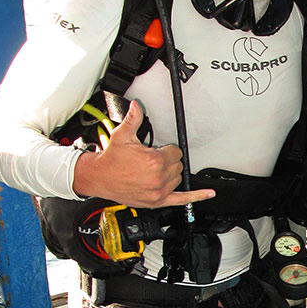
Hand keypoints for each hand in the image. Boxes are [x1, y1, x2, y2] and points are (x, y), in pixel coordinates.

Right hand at [71, 101, 215, 207]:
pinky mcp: (157, 201)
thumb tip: (137, 106)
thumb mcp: (122, 136)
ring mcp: (158, 191)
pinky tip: (207, 194)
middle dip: (167, 161)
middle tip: (152, 160)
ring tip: (154, 171)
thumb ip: (134, 119)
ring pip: (178, 178)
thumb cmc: (111, 159)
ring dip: (170, 174)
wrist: (99, 178)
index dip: (165, 149)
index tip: (155, 150)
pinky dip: (196, 197)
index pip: (175, 152)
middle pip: (177, 165)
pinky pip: (181, 200)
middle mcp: (158, 178)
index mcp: (154, 161)